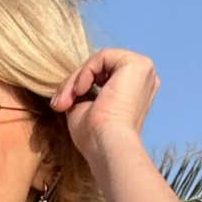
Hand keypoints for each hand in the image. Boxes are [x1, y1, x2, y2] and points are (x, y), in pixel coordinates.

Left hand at [50, 49, 159, 164]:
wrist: (107, 145)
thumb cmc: (95, 138)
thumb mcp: (82, 110)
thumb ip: (79, 94)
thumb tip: (66, 89)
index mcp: (134, 92)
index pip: (102, 77)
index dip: (77, 87)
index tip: (59, 105)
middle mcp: (142, 79)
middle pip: (99, 68)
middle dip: (73, 83)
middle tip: (59, 104)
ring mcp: (143, 70)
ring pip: (98, 62)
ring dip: (76, 79)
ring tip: (68, 101)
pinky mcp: (137, 63)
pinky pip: (102, 57)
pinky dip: (86, 72)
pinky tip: (81, 90)